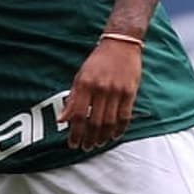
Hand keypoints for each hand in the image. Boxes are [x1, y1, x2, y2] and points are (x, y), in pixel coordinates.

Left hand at [58, 36, 143, 150]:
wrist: (120, 45)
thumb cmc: (97, 62)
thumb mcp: (79, 76)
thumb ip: (72, 99)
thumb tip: (62, 119)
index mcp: (85, 85)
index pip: (79, 114)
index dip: (75, 132)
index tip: (72, 143)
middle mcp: (100, 89)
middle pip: (94, 121)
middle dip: (88, 137)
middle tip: (85, 147)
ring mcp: (117, 92)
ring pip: (110, 122)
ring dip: (102, 136)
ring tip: (97, 144)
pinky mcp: (130, 93)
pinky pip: (125, 116)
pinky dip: (119, 129)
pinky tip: (113, 136)